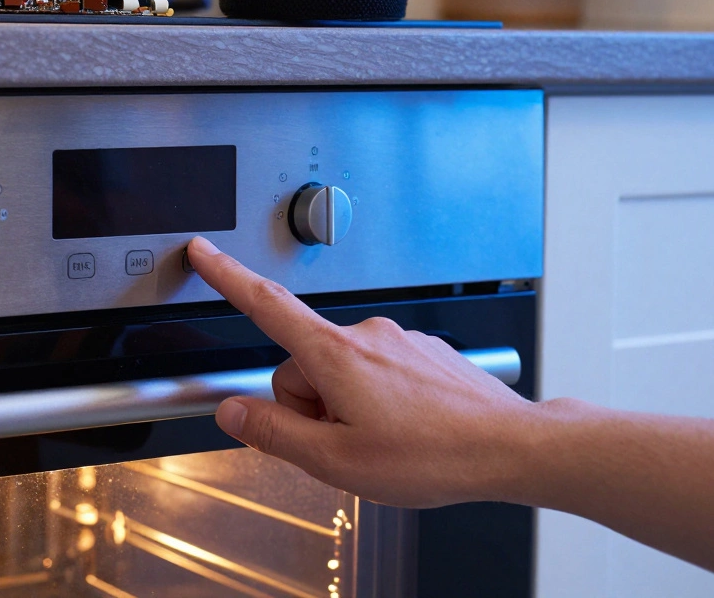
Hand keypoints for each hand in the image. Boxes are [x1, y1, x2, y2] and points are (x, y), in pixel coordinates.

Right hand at [186, 236, 538, 507]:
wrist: (510, 448)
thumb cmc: (434, 455)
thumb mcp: (336, 461)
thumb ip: (274, 434)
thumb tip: (234, 413)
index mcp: (335, 356)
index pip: (266, 304)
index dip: (227, 276)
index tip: (203, 252)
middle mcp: (366, 335)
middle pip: (303, 365)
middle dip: (310, 405)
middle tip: (343, 442)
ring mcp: (399, 340)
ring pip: (342, 373)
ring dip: (347, 407)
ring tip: (384, 441)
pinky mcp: (424, 352)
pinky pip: (378, 373)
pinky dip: (379, 401)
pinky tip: (407, 429)